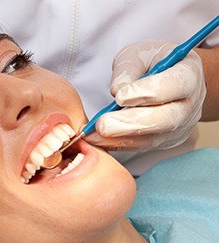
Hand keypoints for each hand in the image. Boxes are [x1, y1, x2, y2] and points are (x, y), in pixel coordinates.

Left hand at [86, 41, 205, 150]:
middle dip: (132, 124)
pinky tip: (97, 140)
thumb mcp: (137, 54)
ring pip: (153, 138)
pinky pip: (140, 146)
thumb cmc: (151, 62)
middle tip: (103, 125)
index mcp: (189, 74)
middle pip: (167, 119)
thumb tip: (117, 91)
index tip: (120, 97)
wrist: (164, 78)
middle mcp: (189, 104)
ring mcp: (180, 126)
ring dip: (120, 138)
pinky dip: (117, 144)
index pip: (175, 85)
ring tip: (94, 135)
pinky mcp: (163, 140)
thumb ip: (128, 68)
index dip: (148, 92)